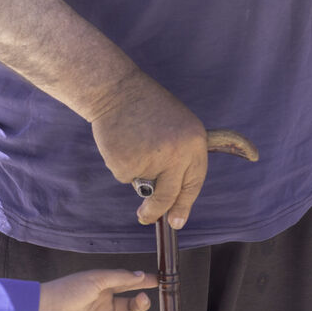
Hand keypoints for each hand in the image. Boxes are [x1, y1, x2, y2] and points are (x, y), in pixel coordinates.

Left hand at [36, 269, 156, 310]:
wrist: (46, 310)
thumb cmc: (69, 290)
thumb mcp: (97, 279)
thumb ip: (120, 278)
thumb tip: (140, 275)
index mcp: (103, 288)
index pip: (128, 285)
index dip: (143, 283)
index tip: (158, 282)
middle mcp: (102, 305)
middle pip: (129, 306)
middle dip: (139, 304)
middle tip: (142, 300)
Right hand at [88, 72, 206, 228]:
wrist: (116, 89)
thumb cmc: (146, 106)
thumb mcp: (177, 126)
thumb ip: (181, 156)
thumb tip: (174, 194)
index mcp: (194, 142)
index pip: (194, 182)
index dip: (184, 204)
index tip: (176, 221)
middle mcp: (178, 154)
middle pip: (169, 195)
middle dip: (157, 211)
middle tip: (145, 218)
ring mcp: (153, 160)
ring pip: (142, 185)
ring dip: (134, 173)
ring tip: (131, 144)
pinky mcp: (128, 164)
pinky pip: (124, 175)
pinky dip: (119, 163)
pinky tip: (120, 141)